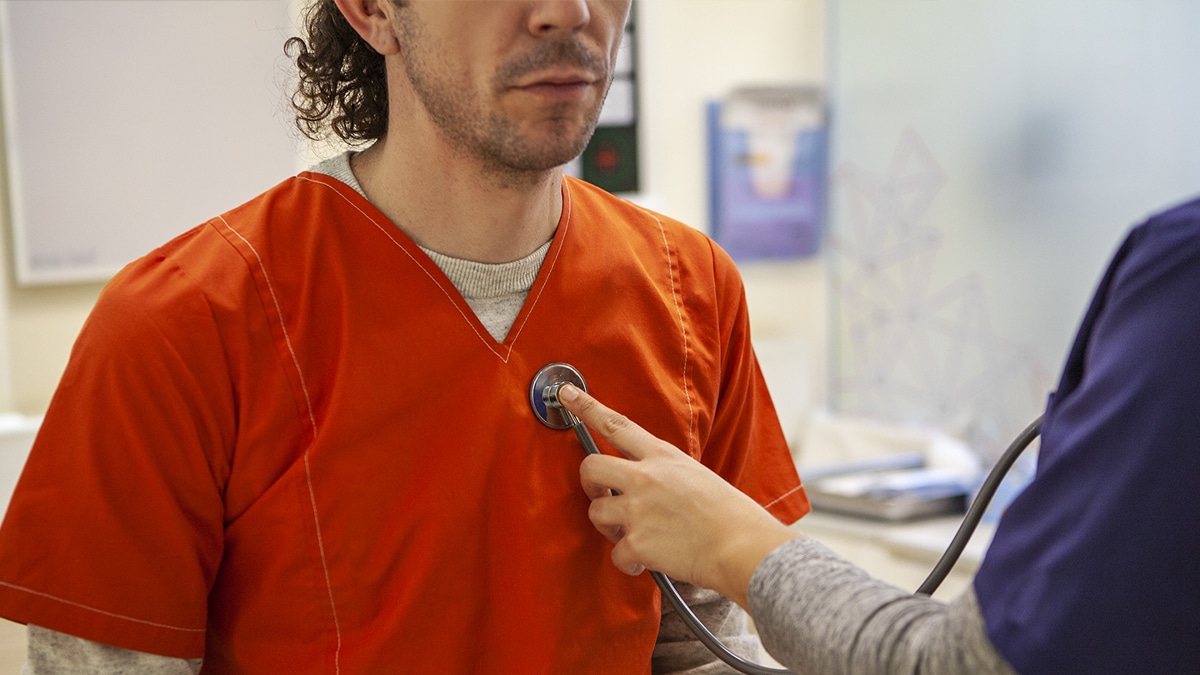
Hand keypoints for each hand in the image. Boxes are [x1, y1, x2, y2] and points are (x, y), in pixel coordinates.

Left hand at [556, 384, 800, 607]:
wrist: (744, 547)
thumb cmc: (731, 515)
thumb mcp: (697, 476)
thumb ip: (665, 474)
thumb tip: (643, 484)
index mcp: (663, 457)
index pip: (617, 425)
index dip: (588, 407)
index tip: (566, 394)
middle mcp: (645, 478)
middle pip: (590, 467)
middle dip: (588, 482)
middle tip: (602, 494)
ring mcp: (637, 510)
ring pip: (596, 511)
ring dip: (609, 527)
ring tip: (634, 535)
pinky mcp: (637, 544)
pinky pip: (616, 553)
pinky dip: (629, 563)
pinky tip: (645, 563)